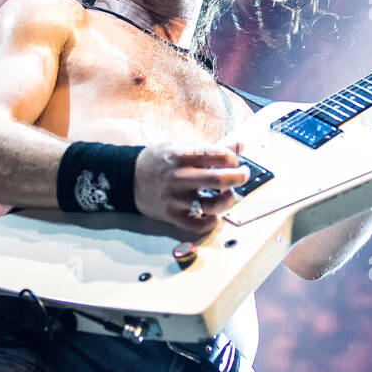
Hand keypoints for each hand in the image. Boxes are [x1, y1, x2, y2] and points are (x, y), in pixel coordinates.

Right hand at [133, 140, 249, 233]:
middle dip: (239, 177)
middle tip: (243, 175)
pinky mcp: (171, 215)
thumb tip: (241, 145)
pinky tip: (214, 215)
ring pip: (212, 204)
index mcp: (181, 155)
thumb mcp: (181, 147)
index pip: (217, 155)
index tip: (234, 161)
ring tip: (230, 196)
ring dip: (228, 201)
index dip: (232, 158)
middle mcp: (179, 177)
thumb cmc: (158, 161)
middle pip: (219, 180)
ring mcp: (175, 198)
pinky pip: (196, 225)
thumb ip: (212, 148)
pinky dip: (210, 222)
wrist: (128, 177)